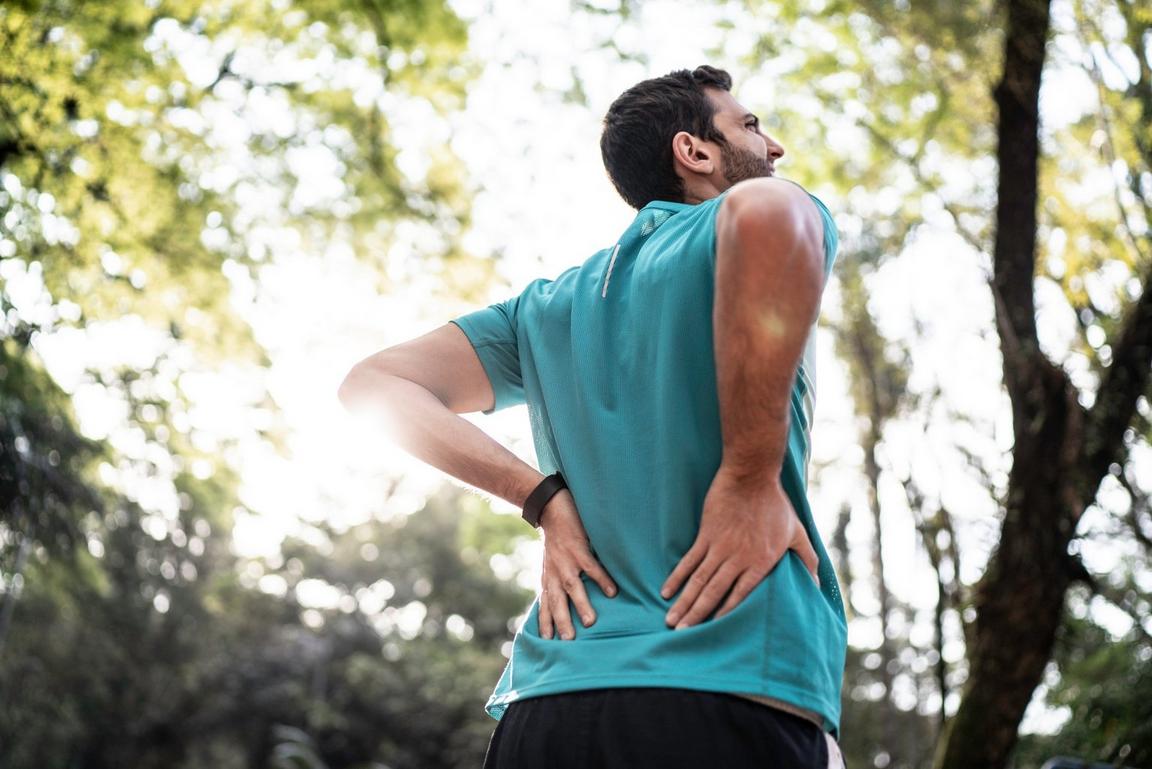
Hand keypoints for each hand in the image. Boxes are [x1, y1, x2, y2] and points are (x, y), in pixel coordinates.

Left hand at [537, 488, 617, 639]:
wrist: (551, 508)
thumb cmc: (555, 538)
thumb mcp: (551, 562)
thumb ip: (557, 580)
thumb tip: (567, 600)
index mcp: (549, 577)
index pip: (546, 604)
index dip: (545, 622)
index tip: (548, 642)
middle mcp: (555, 572)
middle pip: (557, 601)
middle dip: (561, 621)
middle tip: (569, 641)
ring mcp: (566, 561)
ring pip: (572, 587)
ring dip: (581, 605)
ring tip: (590, 622)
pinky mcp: (578, 548)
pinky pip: (591, 567)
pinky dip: (601, 579)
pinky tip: (612, 592)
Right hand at [660, 467, 818, 628]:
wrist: (751, 476)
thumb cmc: (776, 505)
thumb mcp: (797, 532)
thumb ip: (807, 559)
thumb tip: (817, 584)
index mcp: (760, 562)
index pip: (740, 595)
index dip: (725, 614)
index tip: (713, 631)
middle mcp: (737, 558)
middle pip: (714, 592)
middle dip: (697, 615)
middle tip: (682, 634)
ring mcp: (719, 547)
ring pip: (698, 581)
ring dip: (684, 602)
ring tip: (672, 620)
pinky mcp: (706, 535)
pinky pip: (689, 561)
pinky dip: (677, 577)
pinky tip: (667, 591)